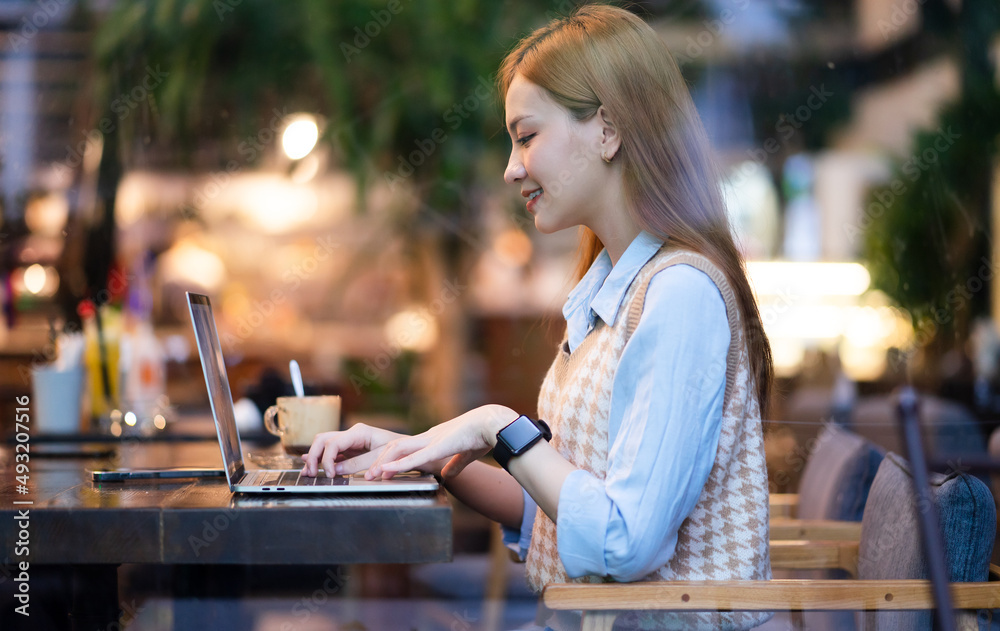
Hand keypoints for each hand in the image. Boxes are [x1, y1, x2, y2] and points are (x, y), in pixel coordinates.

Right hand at [301, 423, 402, 477]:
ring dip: (315, 457)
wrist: (411, 451)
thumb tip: (336, 470)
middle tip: (311, 473)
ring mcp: (350, 441)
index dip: (327, 459)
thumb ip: (357, 464)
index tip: (330, 474)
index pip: (333, 443)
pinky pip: (331, 453)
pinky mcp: (351, 450)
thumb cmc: (400, 451)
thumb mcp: (380, 458)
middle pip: (323, 440)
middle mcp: (352, 434)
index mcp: (359, 432)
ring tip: (308, 472)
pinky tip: (312, 465)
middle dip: (314, 456)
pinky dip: (322, 459)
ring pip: (324, 445)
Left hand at [365, 404, 516, 479]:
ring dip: (382, 463)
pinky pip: (414, 456)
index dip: (389, 459)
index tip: (377, 471)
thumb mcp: (465, 455)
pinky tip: (386, 471)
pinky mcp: (439, 446)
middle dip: (377, 460)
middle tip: (364, 475)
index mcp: (433, 440)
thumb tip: (447, 474)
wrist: (493, 424)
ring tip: (368, 476)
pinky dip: (398, 464)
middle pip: (394, 447)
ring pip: (398, 449)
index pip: (404, 449)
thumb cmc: (483, 436)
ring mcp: (431, 440)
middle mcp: (427, 438)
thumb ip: (454, 464)